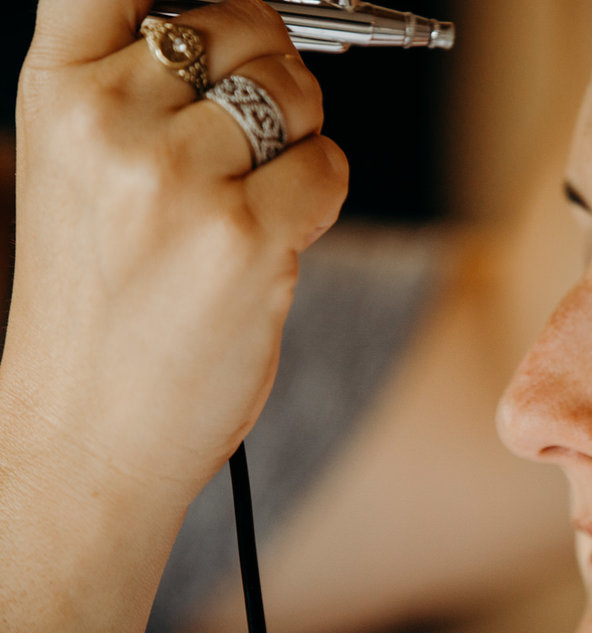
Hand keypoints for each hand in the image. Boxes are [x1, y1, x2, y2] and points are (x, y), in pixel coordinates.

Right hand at [4, 0, 346, 496]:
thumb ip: (146, 91)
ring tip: (252, 197)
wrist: (89, 429)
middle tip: (252, 134)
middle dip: (270, 70)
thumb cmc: (100, 305)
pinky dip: (322, 191)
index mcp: (59, 92)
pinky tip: (277, 234)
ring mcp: (180, 178)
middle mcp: (112, 121)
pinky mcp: (247, 236)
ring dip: (299, 137)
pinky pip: (328, 164)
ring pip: (296, 93)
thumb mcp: (85, 173)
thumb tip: (251, 32)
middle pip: (244, 21)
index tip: (227, 21)